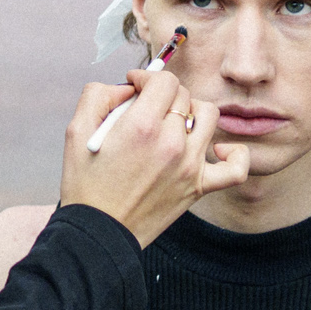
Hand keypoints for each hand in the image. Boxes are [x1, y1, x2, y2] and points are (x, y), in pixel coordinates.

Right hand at [56, 68, 249, 247]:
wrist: (98, 232)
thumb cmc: (85, 185)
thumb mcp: (75, 131)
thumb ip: (98, 96)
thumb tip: (125, 88)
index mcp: (141, 126)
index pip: (164, 80)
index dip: (147, 77)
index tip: (135, 87)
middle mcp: (171, 142)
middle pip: (184, 95)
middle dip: (162, 94)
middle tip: (144, 108)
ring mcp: (190, 165)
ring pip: (208, 116)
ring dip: (191, 112)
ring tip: (172, 123)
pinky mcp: (199, 187)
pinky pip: (236, 167)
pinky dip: (233, 154)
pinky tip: (214, 150)